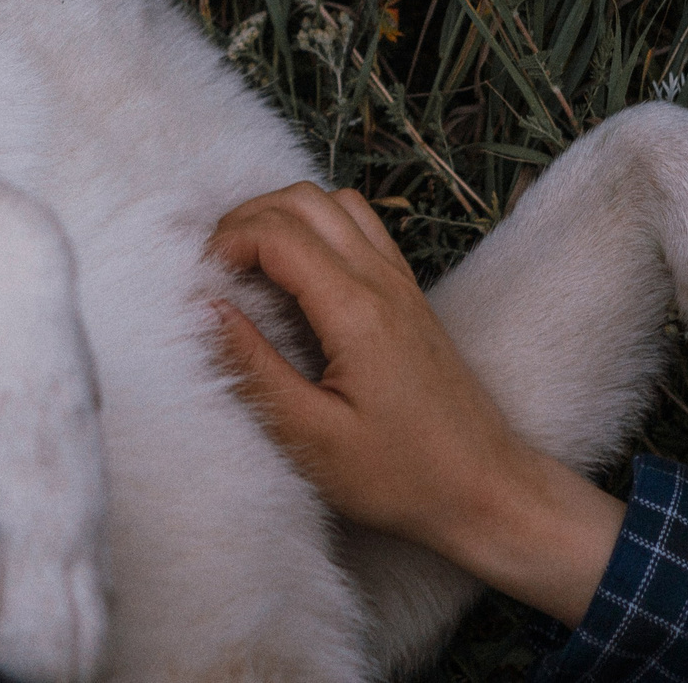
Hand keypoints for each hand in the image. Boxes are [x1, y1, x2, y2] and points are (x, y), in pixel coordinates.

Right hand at [208, 183, 623, 625]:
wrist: (486, 489)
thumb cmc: (401, 477)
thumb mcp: (311, 437)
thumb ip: (254, 367)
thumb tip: (205, 309)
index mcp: (356, 311)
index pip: (276, 232)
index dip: (225, 243)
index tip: (200, 285)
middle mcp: (382, 281)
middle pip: (303, 199)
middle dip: (245, 219)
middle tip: (214, 269)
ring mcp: (401, 282)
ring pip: (334, 202)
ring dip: (283, 215)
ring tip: (249, 265)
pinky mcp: (410, 295)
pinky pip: (360, 226)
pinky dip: (318, 226)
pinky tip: (298, 273)